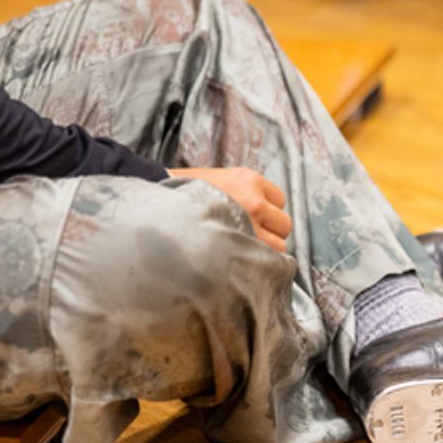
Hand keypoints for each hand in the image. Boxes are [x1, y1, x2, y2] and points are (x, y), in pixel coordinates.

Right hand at [169, 167, 292, 253]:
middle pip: (284, 224)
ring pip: (278, 246)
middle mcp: (255, 201)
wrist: (158, 208)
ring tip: (240, 248)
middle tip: (249, 234)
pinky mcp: (241, 245)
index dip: (268, 211)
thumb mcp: (220, 182)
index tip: (254, 217)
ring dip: (265, 249)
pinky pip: (265, 260)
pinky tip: (238, 257)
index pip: (280, 200)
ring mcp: (250, 225)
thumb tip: (264, 219)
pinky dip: (256, 262)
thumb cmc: (185, 197)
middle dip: (271, 231)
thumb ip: (245, 195)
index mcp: (249, 180)